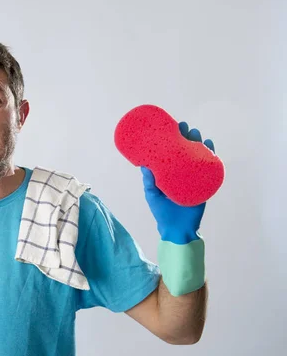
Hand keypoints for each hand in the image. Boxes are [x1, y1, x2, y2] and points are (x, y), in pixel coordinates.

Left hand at [141, 122, 214, 243]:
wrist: (177, 229)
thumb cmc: (162, 212)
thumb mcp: (152, 194)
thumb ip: (149, 181)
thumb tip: (143, 166)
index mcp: (170, 172)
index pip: (172, 152)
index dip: (172, 139)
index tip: (171, 127)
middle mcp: (182, 172)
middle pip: (186, 150)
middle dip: (187, 137)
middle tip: (184, 126)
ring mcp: (194, 177)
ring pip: (199, 156)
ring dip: (199, 143)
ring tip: (197, 134)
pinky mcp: (204, 184)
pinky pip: (210, 168)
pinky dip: (211, 157)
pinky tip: (210, 147)